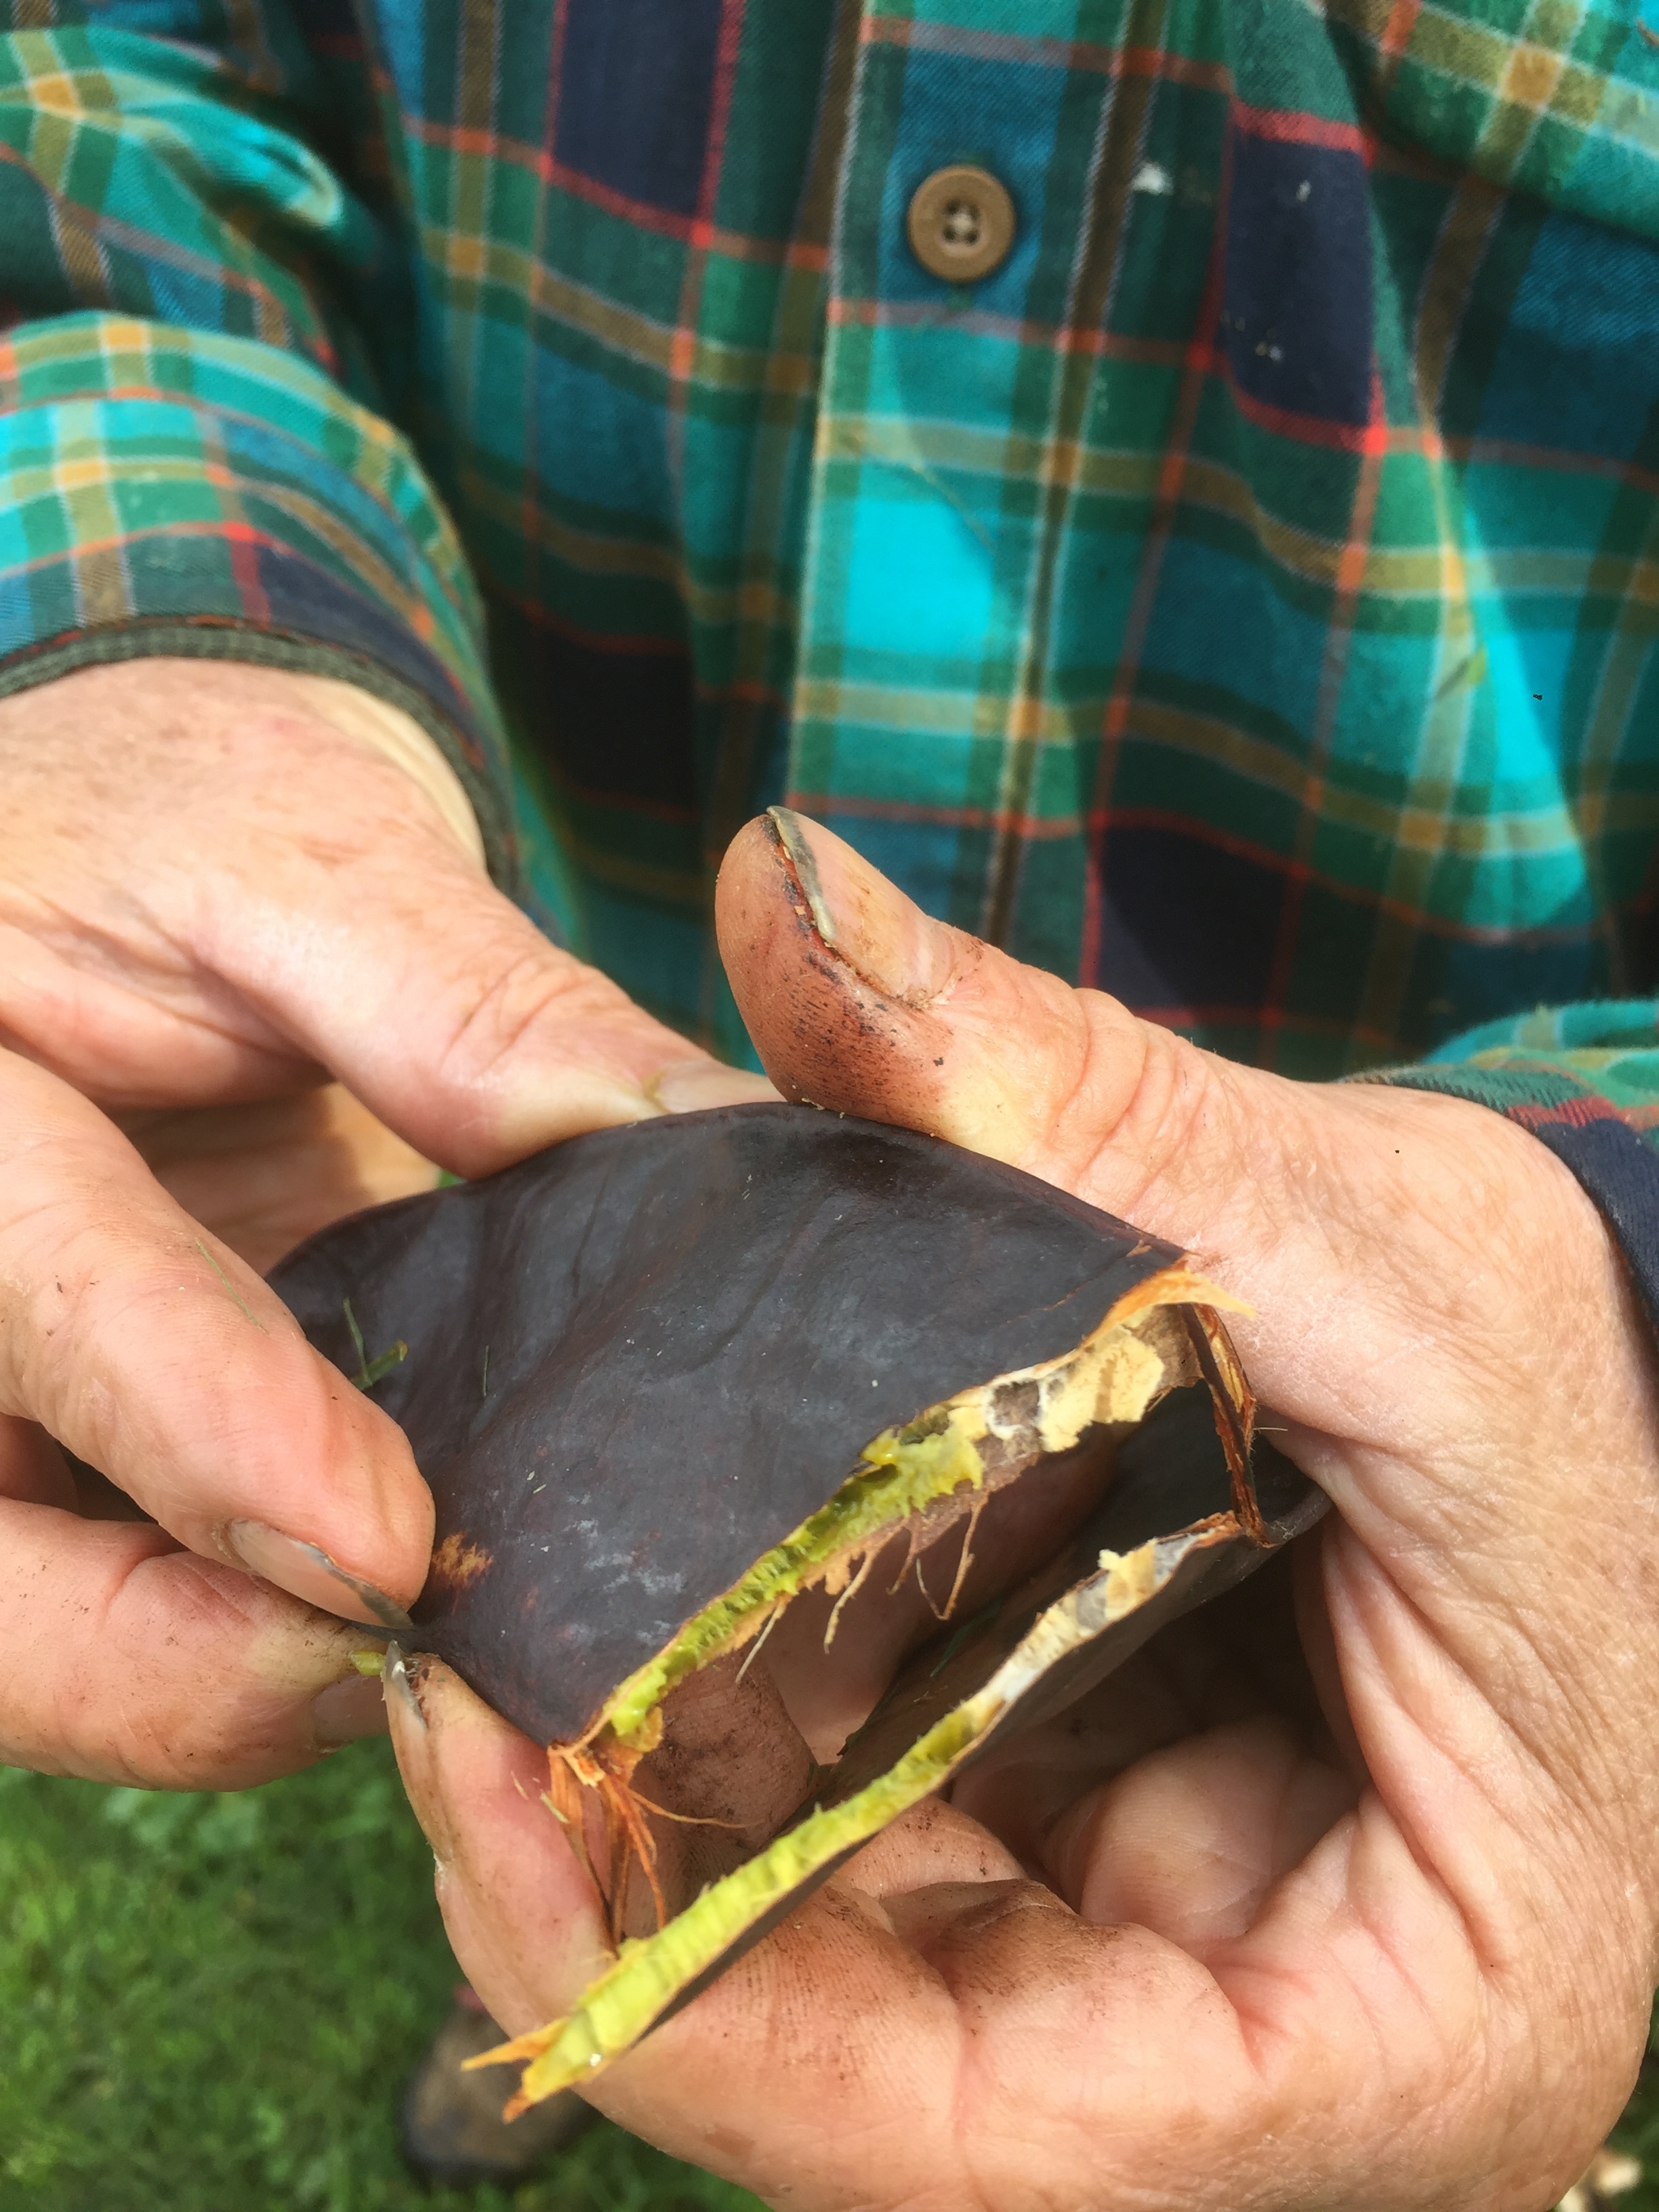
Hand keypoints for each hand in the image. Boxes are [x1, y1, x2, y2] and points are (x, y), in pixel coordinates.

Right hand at [0, 659, 768, 1788]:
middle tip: (403, 1686)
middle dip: (153, 1663)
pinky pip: (108, 1596)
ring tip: (439, 1696)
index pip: (30, 1281)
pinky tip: (401, 1638)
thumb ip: (465, 1004)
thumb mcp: (308, 854)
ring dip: (202, 1688)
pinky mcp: (50, 1441)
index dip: (189, 1420)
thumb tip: (702, 1135)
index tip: (375, 1548)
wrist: (107, 854)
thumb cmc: (181, 815)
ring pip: (26, 1625)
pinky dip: (234, 1649)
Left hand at [390, 808, 1658, 2210]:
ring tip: (479, 1637)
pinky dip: (742, 1736)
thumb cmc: (1578, 1379)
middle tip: (429, 1690)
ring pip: (838, 1957)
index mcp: (1394, 2028)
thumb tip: (789, 883)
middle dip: (618, 1900)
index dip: (695, 2010)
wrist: (1632, 1408)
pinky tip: (627, 1600)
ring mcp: (1155, 1966)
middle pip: (859, 2067)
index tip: (485, 1793)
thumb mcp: (1373, 1241)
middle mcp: (1248, 2052)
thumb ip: (1080, 1100)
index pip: (976, 2135)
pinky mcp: (1087, 1853)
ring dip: (647, 1817)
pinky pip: (870, 1838)